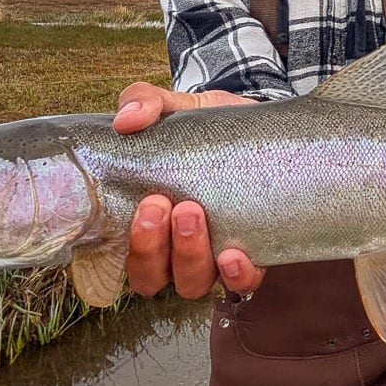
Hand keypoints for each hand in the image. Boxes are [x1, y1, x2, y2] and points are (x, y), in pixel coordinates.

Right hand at [113, 82, 264, 297]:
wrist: (261, 126)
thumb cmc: (206, 127)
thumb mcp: (175, 106)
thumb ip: (145, 102)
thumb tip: (126, 119)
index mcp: (148, 224)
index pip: (124, 259)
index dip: (129, 247)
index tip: (143, 204)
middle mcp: (176, 250)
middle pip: (151, 277)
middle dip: (153, 246)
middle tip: (162, 202)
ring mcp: (212, 257)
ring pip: (192, 283)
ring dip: (188, 255)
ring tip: (193, 211)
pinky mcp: (253, 254)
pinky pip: (243, 284)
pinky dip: (236, 276)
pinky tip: (233, 255)